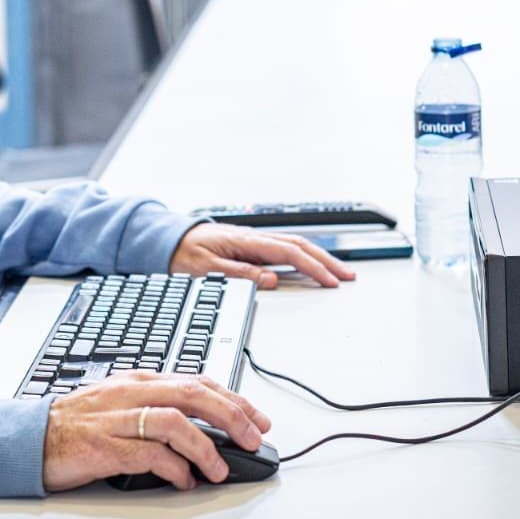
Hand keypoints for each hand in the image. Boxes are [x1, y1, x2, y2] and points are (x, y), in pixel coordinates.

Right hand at [41, 372, 271, 491]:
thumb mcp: (120, 403)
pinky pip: (149, 454)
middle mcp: (130, 393)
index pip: (196, 380)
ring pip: (175, 421)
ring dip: (206, 446)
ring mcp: (116, 419)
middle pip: (193, 393)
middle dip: (231, 415)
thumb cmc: (76, 424)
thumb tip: (202, 427)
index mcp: (138, 380)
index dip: (233, 398)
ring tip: (220, 469)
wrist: (30, 437)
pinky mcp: (104, 446)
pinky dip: (174, 468)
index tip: (257, 417)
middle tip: (254, 437)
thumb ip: (156, 407)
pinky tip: (185, 480)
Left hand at [169, 222, 355, 288]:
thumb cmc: (186, 252)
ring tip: (339, 272)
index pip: (289, 253)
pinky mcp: (253, 246)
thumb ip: (241, 273)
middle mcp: (255, 238)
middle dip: (327, 261)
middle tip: (348, 276)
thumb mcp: (208, 268)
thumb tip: (272, 280)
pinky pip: (286, 249)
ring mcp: (256, 240)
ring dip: (319, 258)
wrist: (171, 240)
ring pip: (296, 246)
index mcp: (247, 241)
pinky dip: (305, 257)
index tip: (330, 281)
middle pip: (300, 246)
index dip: (313, 267)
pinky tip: (314, 265)